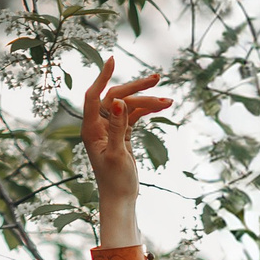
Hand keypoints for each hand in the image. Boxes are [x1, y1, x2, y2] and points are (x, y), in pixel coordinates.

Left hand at [79, 55, 170, 241]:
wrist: (121, 199)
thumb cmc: (114, 182)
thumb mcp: (116, 154)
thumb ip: (117, 128)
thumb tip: (119, 102)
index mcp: (91, 129)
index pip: (93, 96)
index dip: (102, 77)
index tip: (113, 60)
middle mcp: (99, 126)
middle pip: (116, 97)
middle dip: (137, 88)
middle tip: (157, 79)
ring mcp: (111, 128)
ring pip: (129, 105)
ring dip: (148, 101)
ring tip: (169, 100)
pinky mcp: (123, 133)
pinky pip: (135, 115)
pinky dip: (148, 110)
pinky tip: (163, 106)